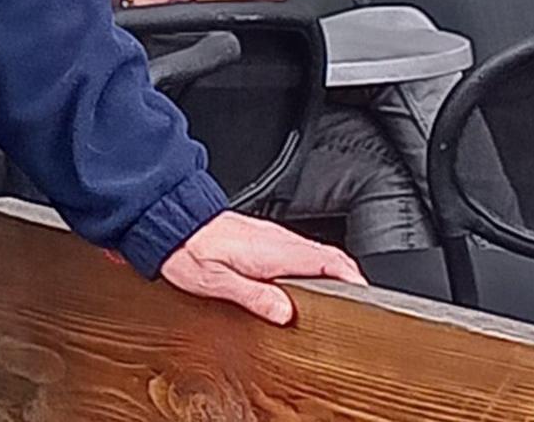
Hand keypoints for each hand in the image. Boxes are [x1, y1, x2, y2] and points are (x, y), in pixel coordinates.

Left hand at [158, 211, 363, 324]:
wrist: (168, 220)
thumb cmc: (187, 249)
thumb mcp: (216, 280)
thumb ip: (253, 296)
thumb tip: (284, 313)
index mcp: (272, 251)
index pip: (327, 260)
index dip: (352, 276)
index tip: (366, 293)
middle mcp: (276, 239)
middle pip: (326, 257)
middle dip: (346, 276)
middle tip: (357, 300)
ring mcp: (269, 235)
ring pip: (312, 253)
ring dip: (329, 271)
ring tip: (336, 296)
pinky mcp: (260, 236)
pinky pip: (296, 250)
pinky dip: (310, 266)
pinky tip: (303, 282)